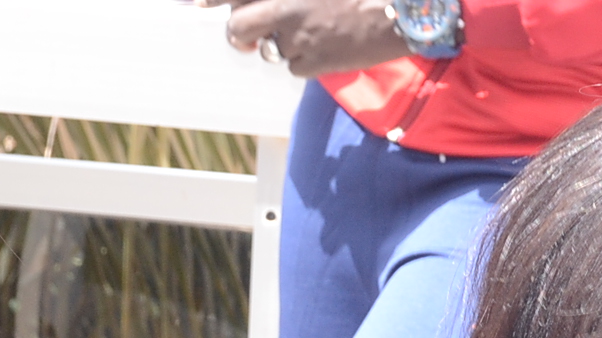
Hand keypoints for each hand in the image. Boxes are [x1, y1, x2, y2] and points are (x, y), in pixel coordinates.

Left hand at [204, 0, 407, 76]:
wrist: (404, 10)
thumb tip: (250, 4)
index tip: (197, 3)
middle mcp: (287, 6)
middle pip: (239, 27)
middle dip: (239, 32)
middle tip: (247, 35)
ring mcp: (300, 36)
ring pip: (268, 49)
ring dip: (279, 44)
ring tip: (307, 31)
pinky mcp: (315, 62)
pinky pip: (294, 67)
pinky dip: (303, 60)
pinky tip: (326, 45)